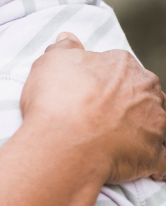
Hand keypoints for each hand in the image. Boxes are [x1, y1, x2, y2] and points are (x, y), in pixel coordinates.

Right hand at [21, 33, 165, 182]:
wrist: (64, 142)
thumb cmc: (56, 100)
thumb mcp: (50, 64)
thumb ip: (63, 49)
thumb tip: (68, 38)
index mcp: (123, 66)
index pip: (119, 68)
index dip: (102, 80)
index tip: (87, 93)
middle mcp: (147, 90)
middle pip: (144, 93)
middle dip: (129, 103)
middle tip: (102, 116)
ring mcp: (155, 123)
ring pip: (159, 123)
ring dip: (146, 129)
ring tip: (121, 142)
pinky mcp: (154, 154)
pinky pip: (164, 160)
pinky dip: (158, 164)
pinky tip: (148, 168)